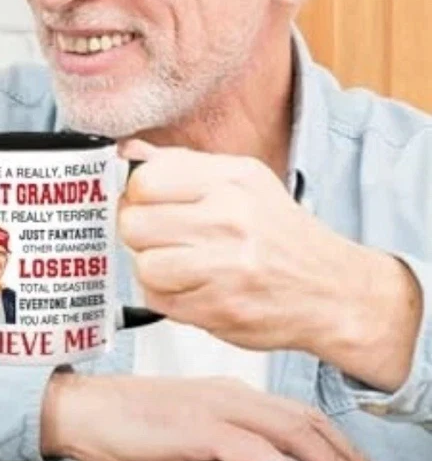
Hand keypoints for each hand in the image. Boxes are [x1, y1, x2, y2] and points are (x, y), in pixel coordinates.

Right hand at [40, 372, 390, 460]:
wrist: (82, 409)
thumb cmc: (125, 421)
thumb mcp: (183, 430)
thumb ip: (220, 442)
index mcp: (225, 391)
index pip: (293, 411)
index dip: (333, 438)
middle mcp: (227, 393)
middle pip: (303, 418)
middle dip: (345, 451)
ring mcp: (212, 407)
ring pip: (289, 431)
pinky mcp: (195, 429)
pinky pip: (254, 450)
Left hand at [116, 140, 419, 389]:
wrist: (333, 291)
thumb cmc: (281, 236)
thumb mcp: (242, 182)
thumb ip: (180, 166)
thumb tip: (127, 152)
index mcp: (231, 180)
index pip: (144, 180)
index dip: (136, 195)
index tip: (147, 204)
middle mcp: (229, 218)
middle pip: (134, 223)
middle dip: (140, 234)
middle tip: (162, 238)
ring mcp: (225, 266)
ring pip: (143, 265)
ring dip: (154, 269)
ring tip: (180, 265)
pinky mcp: (220, 308)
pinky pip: (159, 300)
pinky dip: (168, 297)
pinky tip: (193, 288)